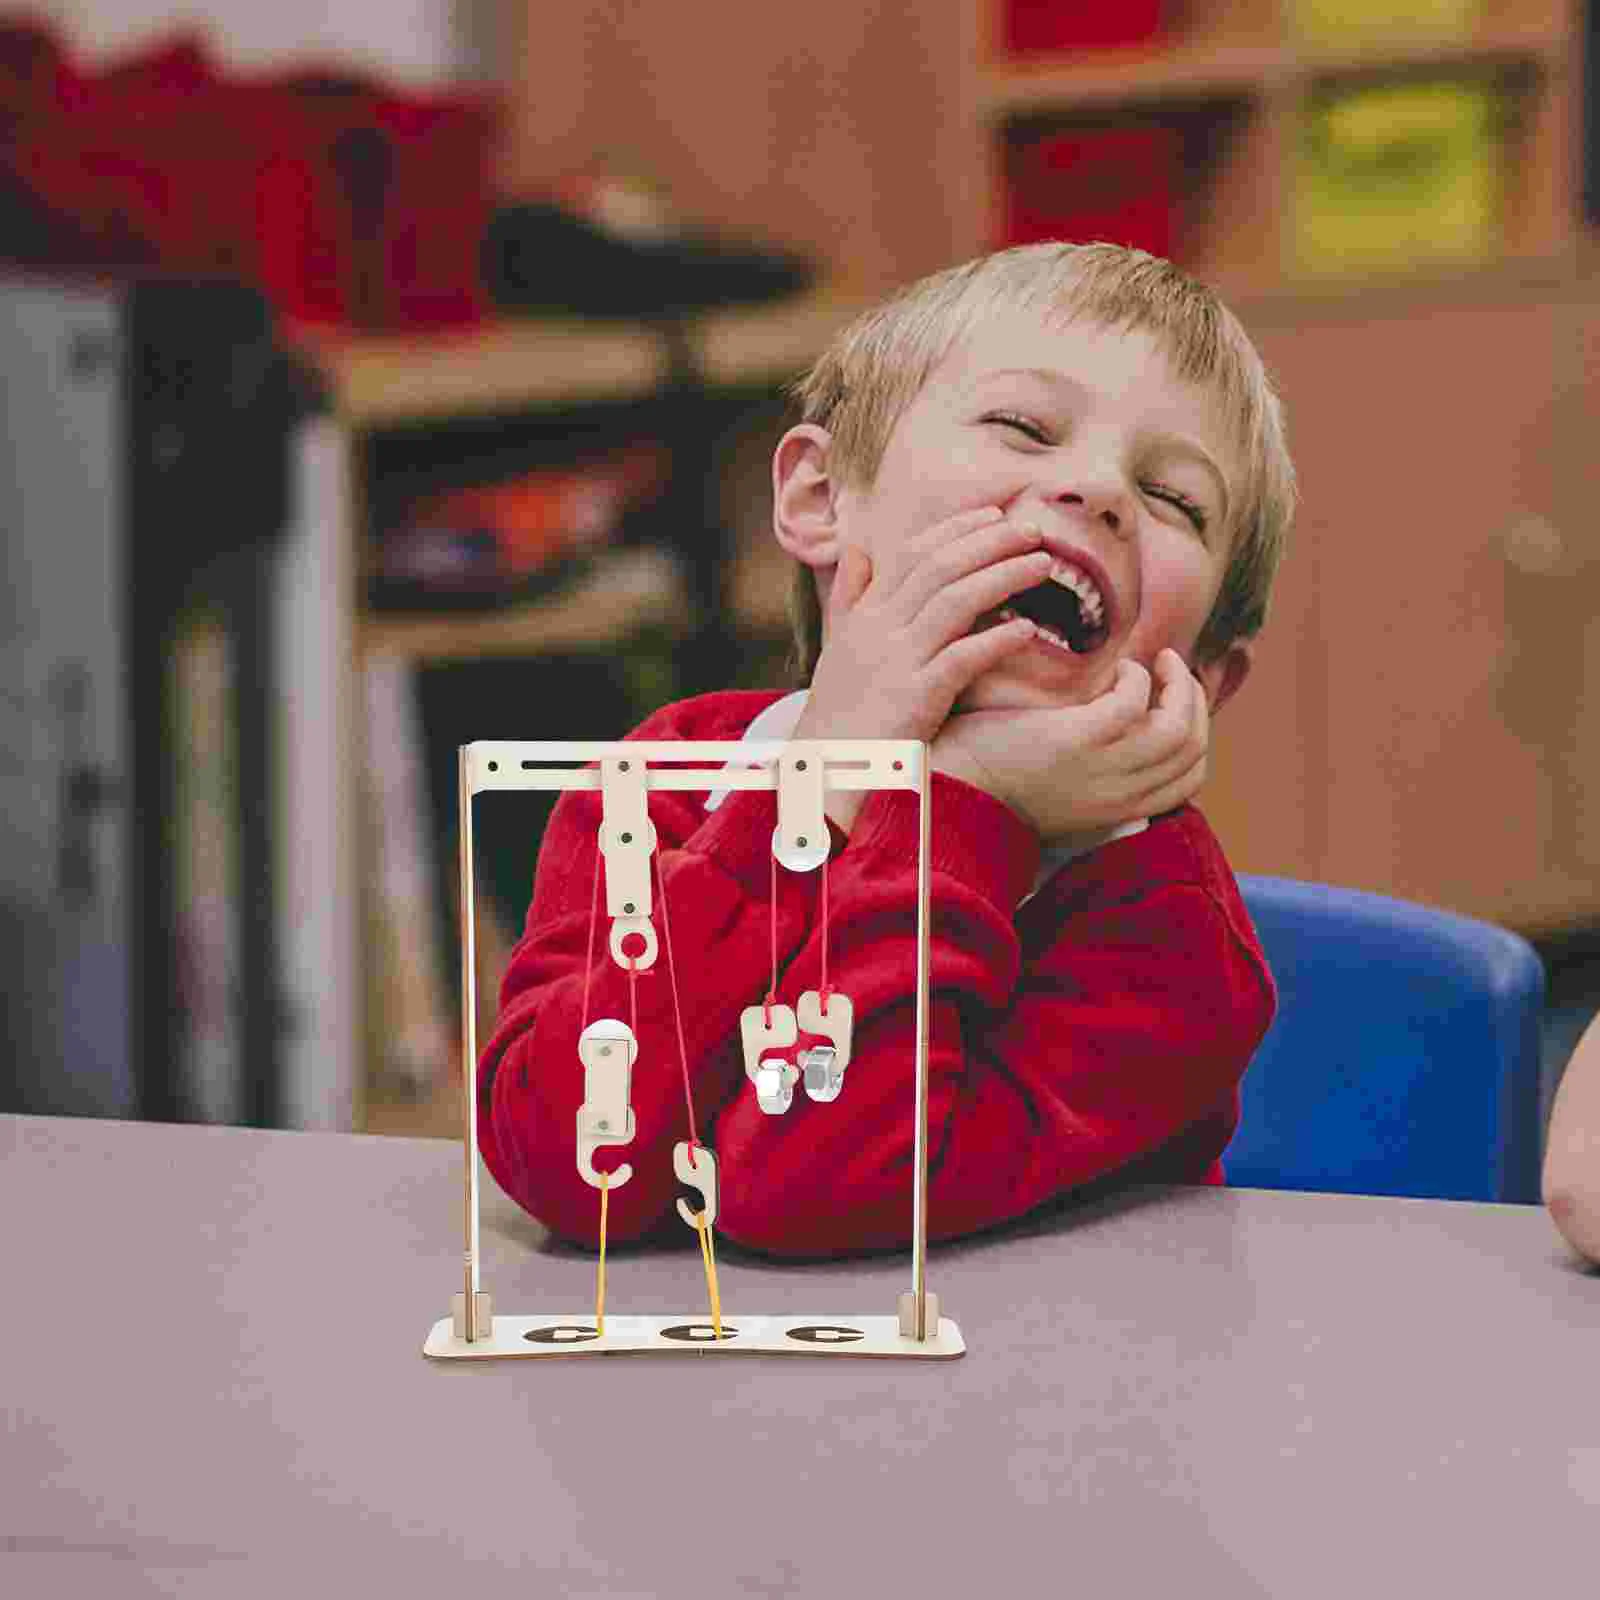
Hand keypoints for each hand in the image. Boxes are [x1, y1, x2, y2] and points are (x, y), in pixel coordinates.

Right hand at [792, 507, 1049, 747]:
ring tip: (1042, 564)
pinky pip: (961, 660)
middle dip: (991, 542)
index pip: (913, 553)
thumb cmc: (839, 709)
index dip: (956, 529)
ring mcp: (898, 661)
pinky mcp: (915, 697)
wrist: (824, 765)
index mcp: (867, 613)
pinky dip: (996, 641)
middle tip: (1033, 530)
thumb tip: (856, 548)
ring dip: (1003, 577)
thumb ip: (850, 594)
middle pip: (940, 568)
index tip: (995, 515)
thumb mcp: (840, 645)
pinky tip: (1028, 629)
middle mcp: (881, 628)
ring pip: (954, 602)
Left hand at [931, 648, 1209, 842]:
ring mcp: (1102, 770)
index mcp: (1118, 809)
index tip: (1179, 700)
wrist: (950, 786)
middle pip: (1194, 750)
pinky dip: (1135, 678)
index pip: (1191, 778)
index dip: (1198, 733)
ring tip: (1157, 661)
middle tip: (1174, 670)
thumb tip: (1126, 727)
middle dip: (1194, 702)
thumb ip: (1099, 767)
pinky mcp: (1079, 741)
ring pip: (1179, 729)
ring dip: (1176, 685)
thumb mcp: (1064, 784)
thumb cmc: (998, 776)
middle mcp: (1119, 796)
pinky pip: (1134, 702)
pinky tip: (1116, 667)